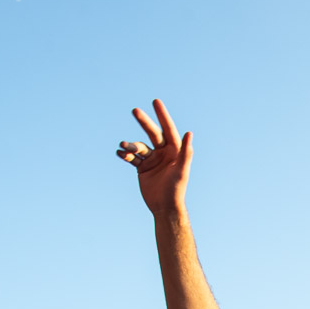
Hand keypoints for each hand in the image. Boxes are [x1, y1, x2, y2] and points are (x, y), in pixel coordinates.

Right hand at [116, 98, 192, 214]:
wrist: (164, 207)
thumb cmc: (177, 189)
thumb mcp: (182, 170)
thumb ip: (186, 152)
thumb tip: (189, 132)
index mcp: (175, 151)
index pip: (168, 129)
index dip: (162, 115)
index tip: (155, 101)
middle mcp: (164, 153)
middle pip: (152, 133)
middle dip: (144, 122)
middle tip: (135, 110)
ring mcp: (152, 159)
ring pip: (139, 147)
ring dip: (131, 145)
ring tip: (123, 146)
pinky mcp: (142, 168)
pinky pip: (132, 158)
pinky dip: (125, 155)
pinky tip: (119, 154)